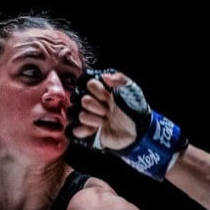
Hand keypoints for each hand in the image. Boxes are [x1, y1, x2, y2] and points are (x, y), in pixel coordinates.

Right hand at [67, 68, 187, 180]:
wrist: (136, 133)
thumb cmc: (134, 111)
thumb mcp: (132, 93)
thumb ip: (121, 80)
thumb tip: (105, 76)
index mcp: (101, 91)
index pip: (89, 84)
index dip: (98, 91)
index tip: (109, 97)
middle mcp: (91, 103)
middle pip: (81, 99)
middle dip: (96, 106)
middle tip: (108, 112)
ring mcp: (87, 117)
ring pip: (77, 113)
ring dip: (92, 119)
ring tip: (104, 122)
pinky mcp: (86, 132)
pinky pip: (73, 130)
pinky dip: (83, 130)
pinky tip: (95, 130)